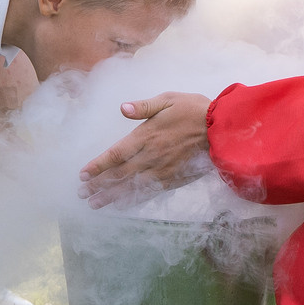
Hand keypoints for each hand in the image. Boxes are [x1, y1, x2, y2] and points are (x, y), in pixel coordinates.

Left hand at [78, 91, 211, 205]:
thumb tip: (123, 108)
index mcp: (147, 135)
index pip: (116, 154)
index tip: (82, 174)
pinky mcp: (173, 179)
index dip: (98, 165)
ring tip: (95, 204)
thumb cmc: (194, 110)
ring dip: (112, 196)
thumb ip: (144, 106)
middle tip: (82, 194)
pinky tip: (123, 205)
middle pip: (120, 174)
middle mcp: (151, 156)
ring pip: (132, 187)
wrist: (221, 130)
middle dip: (99, 185)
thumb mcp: (168, 99)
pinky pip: (149, 192)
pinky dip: (134, 200)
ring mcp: (162, 170)